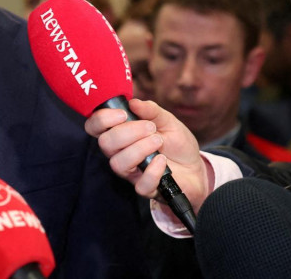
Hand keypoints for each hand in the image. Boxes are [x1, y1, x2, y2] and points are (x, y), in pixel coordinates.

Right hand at [85, 98, 211, 211]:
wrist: (196, 167)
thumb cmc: (176, 142)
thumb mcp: (167, 120)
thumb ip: (151, 110)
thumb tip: (133, 102)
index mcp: (120, 134)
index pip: (94, 127)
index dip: (102, 119)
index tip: (123, 114)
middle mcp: (120, 153)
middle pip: (105, 144)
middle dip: (127, 132)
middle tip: (150, 127)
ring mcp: (131, 172)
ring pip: (118, 164)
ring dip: (140, 149)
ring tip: (158, 141)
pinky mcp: (146, 188)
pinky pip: (141, 184)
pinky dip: (153, 170)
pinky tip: (163, 160)